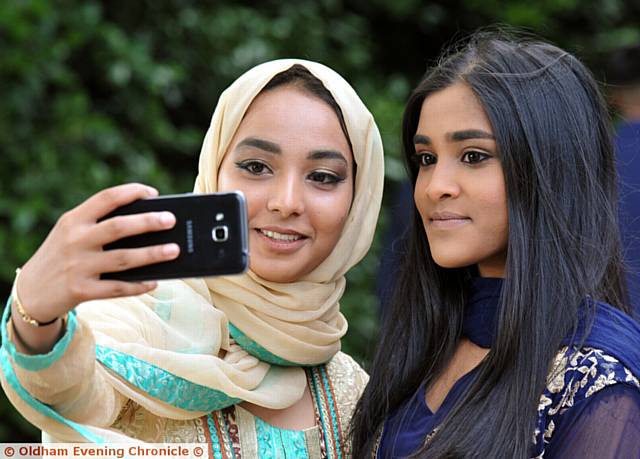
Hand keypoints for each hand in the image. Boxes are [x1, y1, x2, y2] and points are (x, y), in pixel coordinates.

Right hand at [15, 183, 179, 322]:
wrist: (30, 292)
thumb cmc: (62, 257)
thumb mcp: (70, 234)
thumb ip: (100, 226)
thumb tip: (148, 226)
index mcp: (73, 220)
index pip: (106, 198)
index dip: (131, 192)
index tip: (153, 193)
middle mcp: (75, 240)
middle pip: (118, 227)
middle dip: (148, 222)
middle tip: (171, 220)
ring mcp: (77, 266)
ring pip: (123, 258)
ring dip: (152, 254)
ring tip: (174, 250)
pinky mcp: (81, 290)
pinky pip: (117, 288)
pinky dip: (138, 285)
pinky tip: (155, 281)